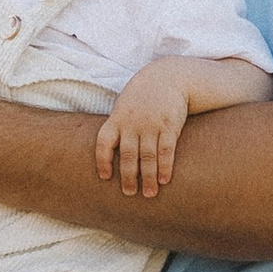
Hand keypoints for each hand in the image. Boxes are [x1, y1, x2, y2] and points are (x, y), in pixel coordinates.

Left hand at [95, 61, 190, 197]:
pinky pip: (166, 150)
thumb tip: (110, 154)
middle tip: (130, 194)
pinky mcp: (170, 125)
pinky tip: (165, 180)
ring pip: (148, 156)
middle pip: (128, 155)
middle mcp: (132, 123)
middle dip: (129, 177)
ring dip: (149, 177)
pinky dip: (165, 166)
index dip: (103, 161)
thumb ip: (117, 128)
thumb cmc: (142, 97)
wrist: (168, 77)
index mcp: (117, 119)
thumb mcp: (124, 106)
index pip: (103, 143)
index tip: (105, 177)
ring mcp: (151, 124)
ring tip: (150, 194)